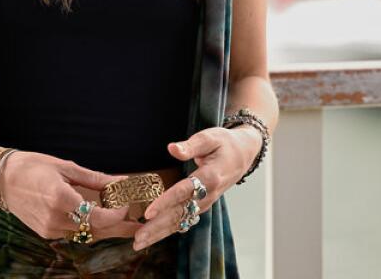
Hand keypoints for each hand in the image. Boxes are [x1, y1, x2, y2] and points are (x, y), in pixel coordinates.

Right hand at [0, 151, 139, 240]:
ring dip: (105, 228)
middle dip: (119, 228)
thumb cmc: (32, 166)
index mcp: (61, 199)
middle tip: (139, 226)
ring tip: (124, 222)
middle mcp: (55, 219)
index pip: (98, 217)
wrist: (0, 180)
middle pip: (96, 230)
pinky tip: (100, 219)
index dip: (117, 214)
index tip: (127, 203)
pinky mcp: (46, 232)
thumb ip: (95, 179)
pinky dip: (88, 227)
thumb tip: (120, 182)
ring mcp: (49, 229)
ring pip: (86, 234)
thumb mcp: (66, 167)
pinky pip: (74, 233)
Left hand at [132, 127, 258, 250]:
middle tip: (137, 240)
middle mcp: (208, 195)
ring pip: (180, 222)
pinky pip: (184, 221)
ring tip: (139, 243)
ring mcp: (205, 203)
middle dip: (157, 228)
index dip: (165, 202)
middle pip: (179, 214)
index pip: (183, 192)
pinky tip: (153, 237)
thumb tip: (172, 148)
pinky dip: (167, 230)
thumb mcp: (210, 137)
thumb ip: (190, 145)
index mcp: (209, 177)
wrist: (243, 155)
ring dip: (159, 234)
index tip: (148, 214)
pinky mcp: (202, 206)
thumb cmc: (224, 143)